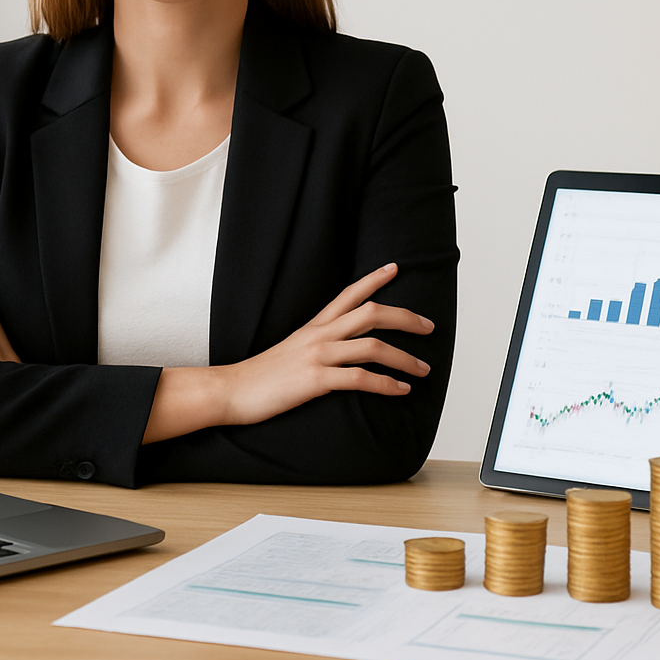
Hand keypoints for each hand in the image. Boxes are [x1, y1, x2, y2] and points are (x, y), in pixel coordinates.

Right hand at [222, 262, 432, 424]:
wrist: (230, 390)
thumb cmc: (260, 376)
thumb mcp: (290, 350)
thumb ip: (315, 345)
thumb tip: (339, 350)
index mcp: (313, 326)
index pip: (348, 293)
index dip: (374, 279)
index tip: (395, 268)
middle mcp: (319, 335)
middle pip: (372, 313)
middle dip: (406, 318)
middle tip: (429, 326)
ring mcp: (317, 355)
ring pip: (372, 345)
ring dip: (404, 357)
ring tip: (423, 369)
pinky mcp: (315, 380)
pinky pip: (360, 378)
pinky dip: (386, 384)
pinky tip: (401, 390)